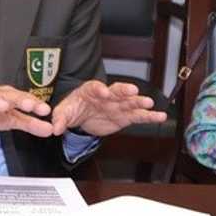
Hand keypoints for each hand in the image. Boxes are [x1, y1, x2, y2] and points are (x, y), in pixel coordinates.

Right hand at [0, 85, 53, 137]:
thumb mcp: (11, 118)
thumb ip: (30, 123)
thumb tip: (50, 129)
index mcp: (9, 97)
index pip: (24, 99)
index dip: (35, 104)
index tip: (45, 110)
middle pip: (9, 96)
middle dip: (19, 99)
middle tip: (29, 105)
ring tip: (3, 106)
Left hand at [50, 80, 165, 137]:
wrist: (82, 115)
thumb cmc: (74, 108)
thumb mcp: (63, 113)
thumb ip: (60, 119)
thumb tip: (55, 128)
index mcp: (90, 91)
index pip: (95, 87)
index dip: (99, 89)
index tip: (103, 91)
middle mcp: (107, 95)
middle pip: (116, 91)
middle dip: (124, 91)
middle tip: (132, 91)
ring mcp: (117, 105)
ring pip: (130, 102)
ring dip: (139, 102)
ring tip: (149, 103)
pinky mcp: (125, 117)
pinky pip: (138, 116)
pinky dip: (149, 116)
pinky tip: (160, 116)